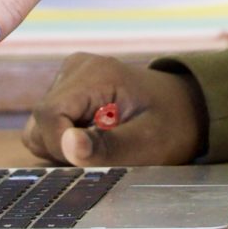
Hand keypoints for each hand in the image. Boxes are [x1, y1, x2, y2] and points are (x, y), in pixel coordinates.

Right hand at [23, 53, 206, 166]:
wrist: (187, 109)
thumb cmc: (172, 126)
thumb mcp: (147, 144)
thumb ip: (106, 148)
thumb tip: (67, 145)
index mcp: (97, 75)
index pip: (49, 114)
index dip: (60, 145)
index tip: (88, 160)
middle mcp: (77, 69)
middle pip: (40, 122)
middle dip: (64, 149)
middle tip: (104, 152)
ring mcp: (71, 77)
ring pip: (40, 127)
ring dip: (64, 146)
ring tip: (103, 143)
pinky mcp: (69, 90)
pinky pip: (49, 125)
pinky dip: (66, 140)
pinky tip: (96, 137)